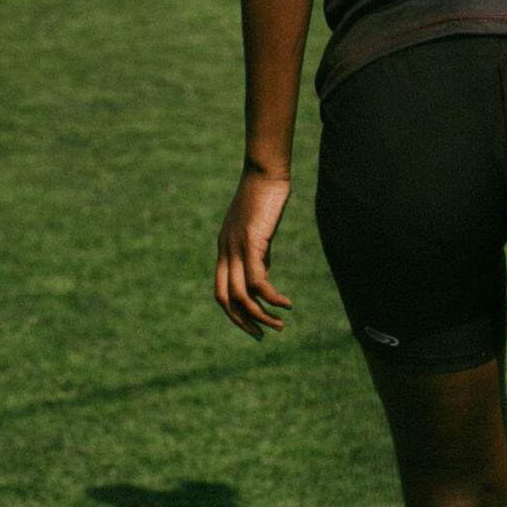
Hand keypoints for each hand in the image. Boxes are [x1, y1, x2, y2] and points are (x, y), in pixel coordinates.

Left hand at [213, 169, 294, 338]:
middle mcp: (225, 251)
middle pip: (225, 298)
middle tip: (263, 334)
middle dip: (242, 321)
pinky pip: (257, 281)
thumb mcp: (258, 230)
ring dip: (261, 314)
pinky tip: (286, 303)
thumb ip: (258, 254)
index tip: (253, 326)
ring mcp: (236, 248)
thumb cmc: (265, 195)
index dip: (234, 312)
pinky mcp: (251, 243)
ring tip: (281, 324)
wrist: (265, 171)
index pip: (220, 290)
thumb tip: (264, 276)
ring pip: (241, 294)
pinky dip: (271, 298)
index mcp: (224, 248)